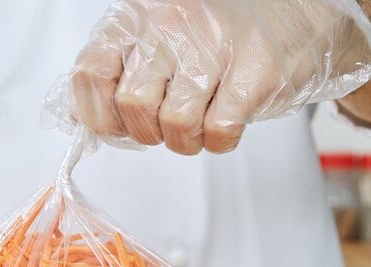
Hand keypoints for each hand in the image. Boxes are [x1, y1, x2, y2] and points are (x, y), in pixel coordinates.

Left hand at [71, 0, 370, 153]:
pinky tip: (224, 123)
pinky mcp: (254, 72)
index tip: (116, 124)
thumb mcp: (155, 43)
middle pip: (132, 106)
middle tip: (167, 122)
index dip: (98, 113)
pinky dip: (218, 142)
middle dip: (147, 131)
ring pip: (174, 124)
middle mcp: (173, 24)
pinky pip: (217, 132)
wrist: (295, 15)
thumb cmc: (214, 39)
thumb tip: (79, 122)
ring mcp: (215, 46)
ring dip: (184, 140)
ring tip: (199, 122)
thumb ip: (115, 75)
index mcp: (140, 17)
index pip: (91, 72)